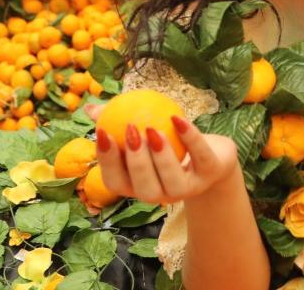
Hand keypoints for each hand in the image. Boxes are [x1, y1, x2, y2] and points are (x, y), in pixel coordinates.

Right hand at [87, 104, 239, 204]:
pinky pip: (201, 158)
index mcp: (138, 185)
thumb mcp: (143, 134)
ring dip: (162, 157)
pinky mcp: (211, 174)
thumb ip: (116, 122)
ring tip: (153, 129)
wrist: (213, 155)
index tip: (102, 132)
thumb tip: (90, 110)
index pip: (116, 182)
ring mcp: (188, 188)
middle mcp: (161, 194)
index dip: (107, 161)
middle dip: (136, 162)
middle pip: (145, 189)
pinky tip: (178, 119)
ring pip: (173, 183)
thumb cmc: (170, 144)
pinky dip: (191, 138)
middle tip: (131, 131)